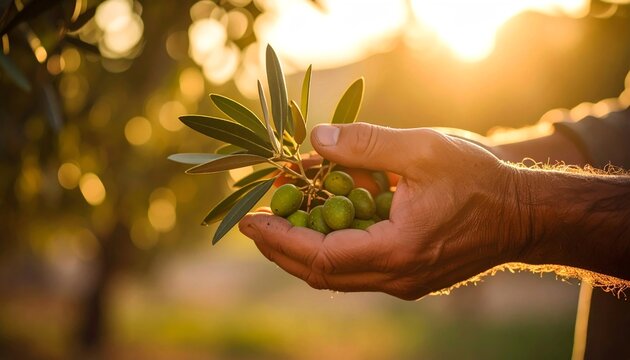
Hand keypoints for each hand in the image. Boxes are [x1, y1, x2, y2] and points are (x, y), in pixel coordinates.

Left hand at [239, 123, 527, 299]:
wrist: (522, 216)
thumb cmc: (478, 180)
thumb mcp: (422, 150)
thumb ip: (366, 145)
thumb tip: (315, 140)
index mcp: (397, 250)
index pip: (319, 257)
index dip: (279, 240)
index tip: (250, 222)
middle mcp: (396, 276)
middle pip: (320, 274)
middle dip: (282, 249)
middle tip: (256, 224)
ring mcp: (403, 282)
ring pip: (337, 276)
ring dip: (304, 250)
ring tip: (282, 220)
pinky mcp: (409, 277)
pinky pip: (357, 270)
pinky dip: (332, 249)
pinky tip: (324, 222)